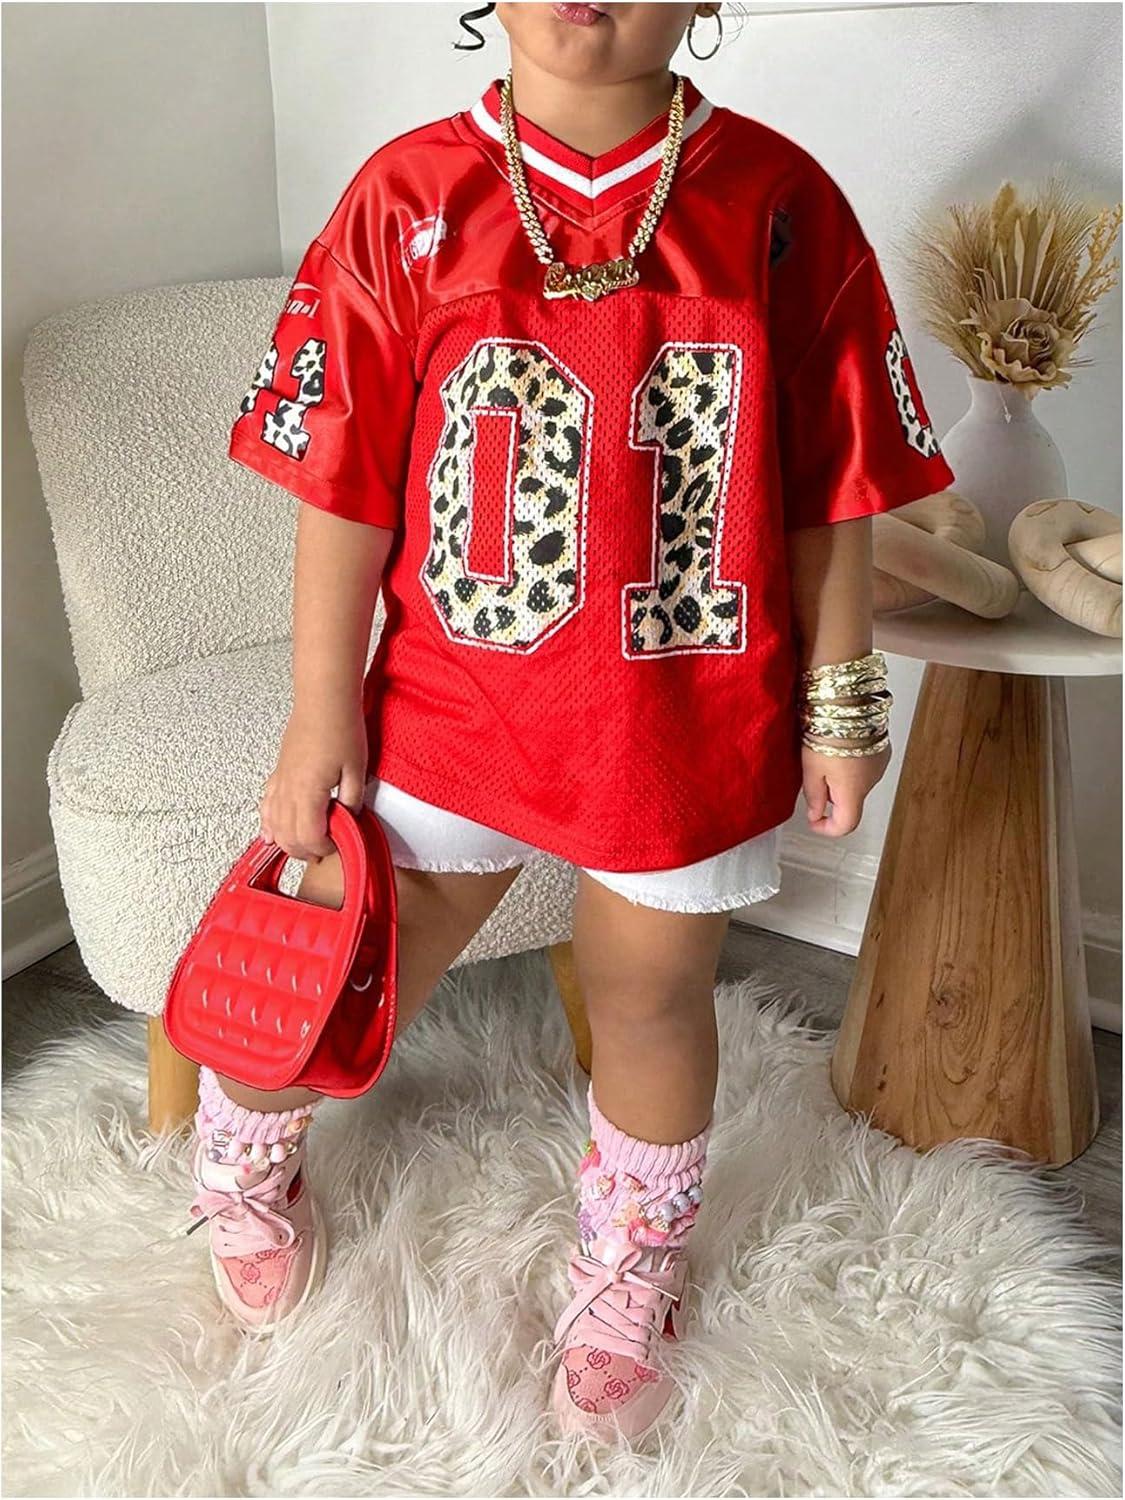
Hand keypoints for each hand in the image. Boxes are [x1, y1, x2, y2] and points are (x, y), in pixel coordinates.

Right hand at [259, 705, 368, 859]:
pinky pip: (266, 806)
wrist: (323, 701)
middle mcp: (288, 790)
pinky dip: (267, 823)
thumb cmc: (339, 728)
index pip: (309, 837)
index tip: (338, 846)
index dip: (324, 848)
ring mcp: (280, 782)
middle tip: (324, 850)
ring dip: (287, 842)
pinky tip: (269, 833)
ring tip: (304, 848)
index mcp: (308, 792)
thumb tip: (350, 820)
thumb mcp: (356, 770)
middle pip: (288, 836)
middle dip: (305, 850)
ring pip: (273, 825)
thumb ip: (352, 801)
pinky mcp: (278, 773)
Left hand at [801, 741, 890, 837]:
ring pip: (857, 783)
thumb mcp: (811, 768)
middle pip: (850, 801)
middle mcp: (872, 781)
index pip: (845, 825)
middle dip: (831, 796)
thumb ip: (813, 795)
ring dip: (841, 778)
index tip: (814, 821)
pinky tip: (841, 745)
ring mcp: (880, 764)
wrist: (850, 700)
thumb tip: (815, 813)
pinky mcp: (882, 749)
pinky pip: (865, 766)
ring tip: (826, 754)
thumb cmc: (829, 732)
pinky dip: (852, 764)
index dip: (827, 828)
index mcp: (853, 791)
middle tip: (814, 774)